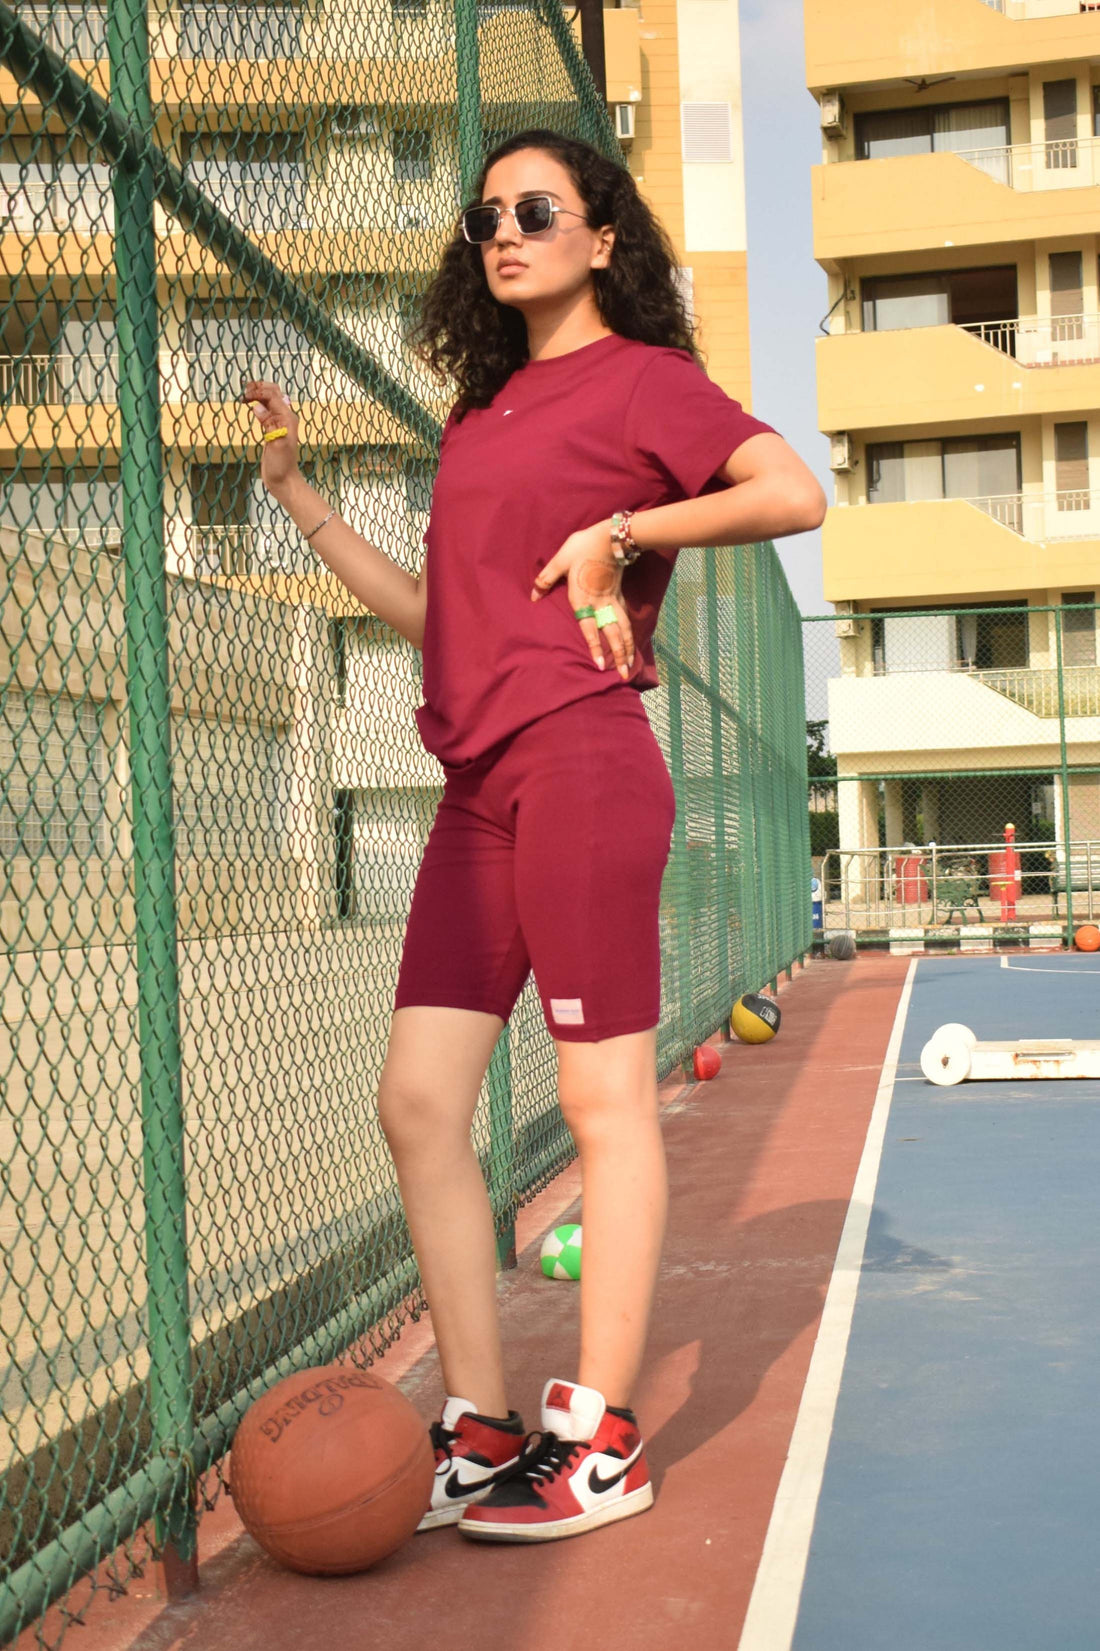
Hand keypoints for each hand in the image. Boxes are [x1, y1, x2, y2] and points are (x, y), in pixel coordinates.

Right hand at [242, 380, 299, 491]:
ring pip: (270, 400)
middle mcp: (285, 417)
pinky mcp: (273, 429)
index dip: (258, 392)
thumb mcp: (275, 444)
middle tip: (245, 391)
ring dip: (258, 394)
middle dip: (260, 388)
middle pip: (274, 393)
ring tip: (245, 396)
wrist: (283, 480)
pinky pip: (267, 410)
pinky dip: (258, 404)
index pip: (272, 396)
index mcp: (287, 418)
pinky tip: (250, 406)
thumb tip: (257, 408)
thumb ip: (269, 425)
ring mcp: (280, 423)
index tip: (244, 396)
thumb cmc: (281, 465)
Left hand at [530, 520, 635, 680]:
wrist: (611, 536)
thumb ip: (546, 578)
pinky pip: (625, 618)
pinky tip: (629, 642)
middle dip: (619, 655)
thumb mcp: (560, 560)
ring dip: (627, 647)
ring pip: (623, 628)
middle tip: (624, 675)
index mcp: (583, 598)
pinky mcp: (619, 595)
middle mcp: (600, 604)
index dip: (595, 647)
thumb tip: (534, 596)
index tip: (600, 665)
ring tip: (630, 664)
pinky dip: (628, 633)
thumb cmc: (583, 547)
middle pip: (613, 634)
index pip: (590, 628)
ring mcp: (612, 600)